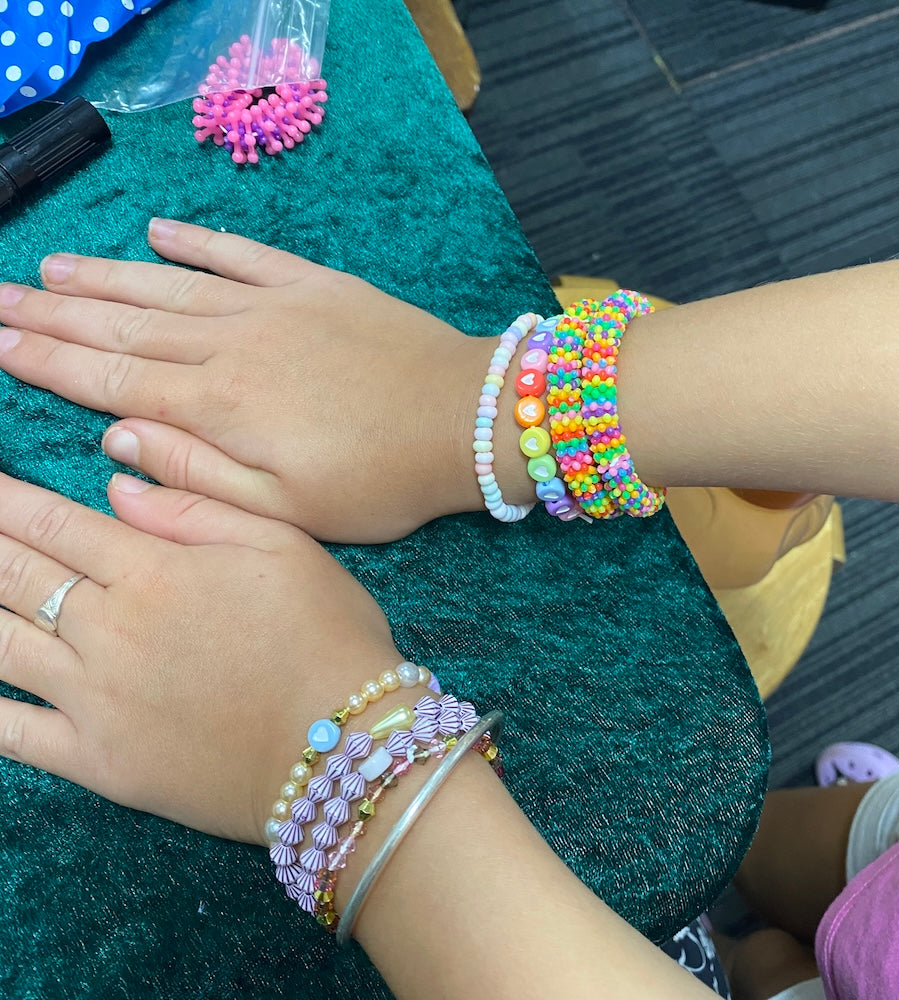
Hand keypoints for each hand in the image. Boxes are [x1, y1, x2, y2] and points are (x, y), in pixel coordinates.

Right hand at [0, 219, 489, 542]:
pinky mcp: (315, 286)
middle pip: (124, 327)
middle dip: (54, 314)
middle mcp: (232, 345)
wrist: (463, 421)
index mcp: (219, 407)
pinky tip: (159, 232)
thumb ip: (195, 476)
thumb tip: (114, 441)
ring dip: (107, 277)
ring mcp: (273, 307)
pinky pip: (242, 254)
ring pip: (170, 286)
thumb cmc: (379, 481)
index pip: (110, 380)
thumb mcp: (286, 509)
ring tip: (52, 269)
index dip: (46, 361)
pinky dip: (198, 242)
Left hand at [0, 471, 399, 844]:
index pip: (53, 523)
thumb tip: (115, 486)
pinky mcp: (99, 761)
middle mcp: (110, 628)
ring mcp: (95, 699)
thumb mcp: (283, 545)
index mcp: (154, 571)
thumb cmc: (326, 636)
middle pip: (16, 574)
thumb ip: (197, 508)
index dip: (0, 499)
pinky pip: (13, 733)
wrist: (343, 747)